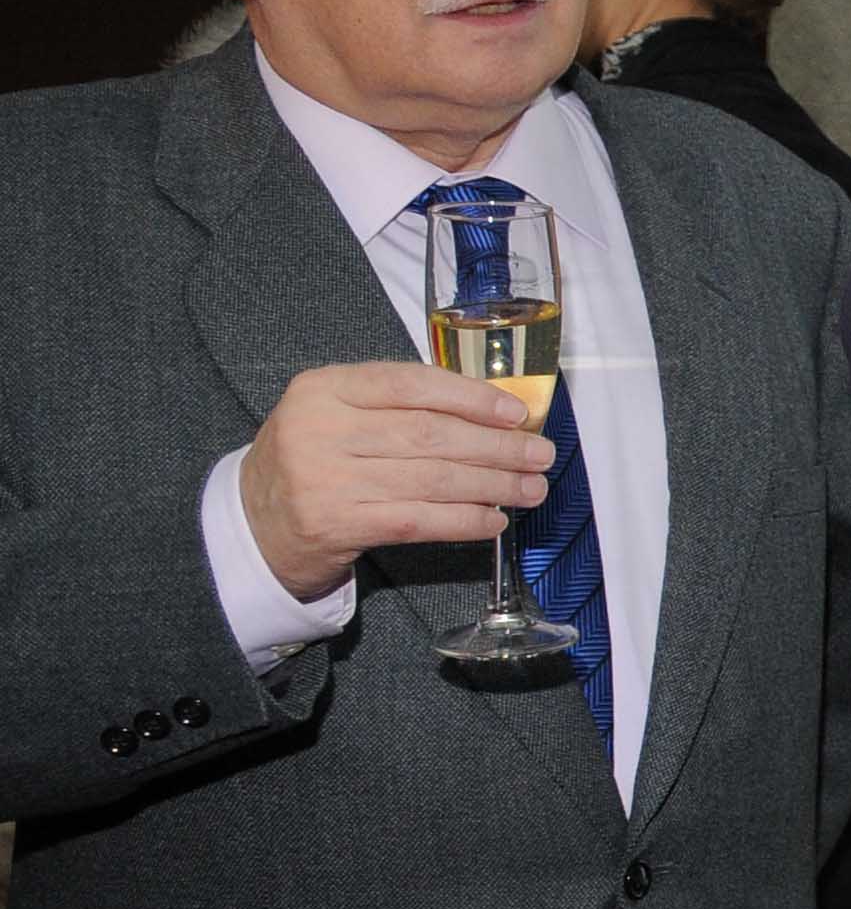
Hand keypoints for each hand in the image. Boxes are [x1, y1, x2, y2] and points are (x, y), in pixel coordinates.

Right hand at [239, 360, 555, 601]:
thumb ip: (401, 405)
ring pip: (430, 479)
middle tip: (540, 454)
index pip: (411, 384)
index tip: (516, 413)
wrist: (252, 521)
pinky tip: (494, 519)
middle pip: (429, 434)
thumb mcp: (339, 413)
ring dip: (493, 485)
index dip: (471, 397)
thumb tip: (495, 414)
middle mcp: (320, 429)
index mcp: (323, 387)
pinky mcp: (335, 525)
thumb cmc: (314, 457)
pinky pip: (417, 521)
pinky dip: (464, 520)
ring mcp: (325, 479)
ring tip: (531, 488)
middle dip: (496, 446)